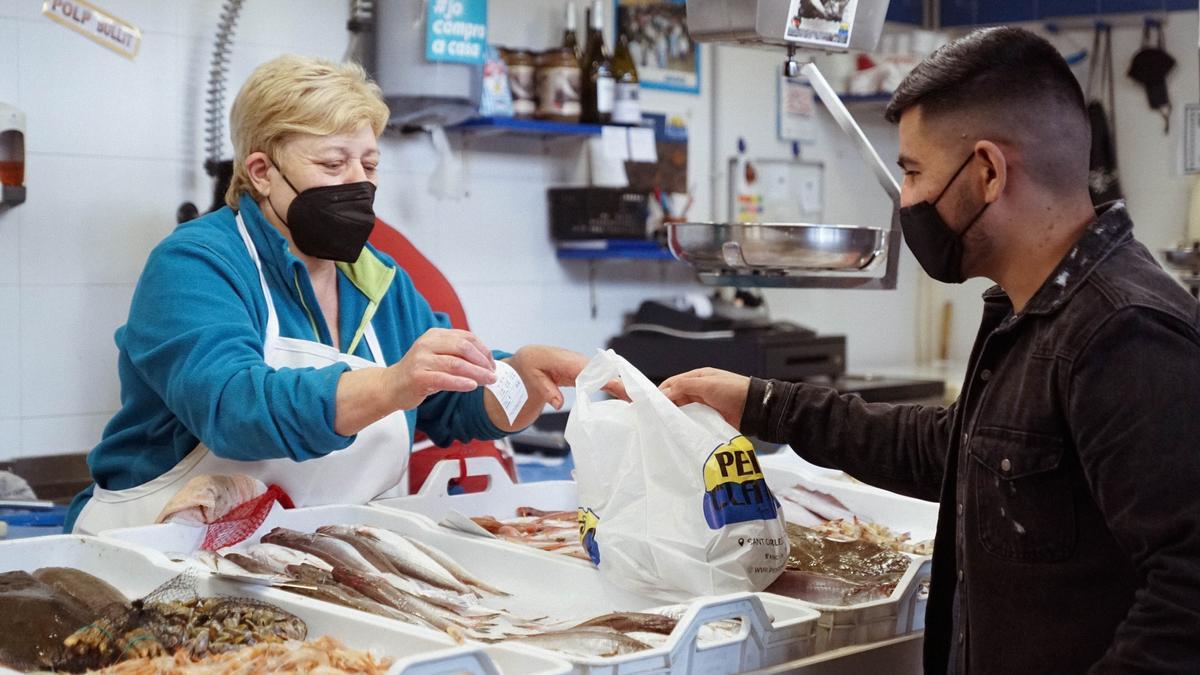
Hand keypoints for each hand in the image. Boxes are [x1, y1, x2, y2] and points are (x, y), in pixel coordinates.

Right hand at [386, 328, 496, 409]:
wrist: (390, 386)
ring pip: (456, 363)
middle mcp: (427, 343)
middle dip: (482, 361)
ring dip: (477, 373)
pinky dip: (461, 382)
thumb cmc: (420, 373)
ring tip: (490, 381)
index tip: (493, 364)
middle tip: (494, 373)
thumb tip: (487, 362)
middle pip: (463, 347)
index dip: (483, 350)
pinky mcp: (417, 377)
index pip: (466, 337)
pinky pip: (444, 379)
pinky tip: (473, 386)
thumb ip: (457, 354)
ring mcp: (421, 359)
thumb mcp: (438, 357)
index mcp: (434, 334)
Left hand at [486, 346, 627, 431]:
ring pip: (609, 376)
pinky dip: (616, 387)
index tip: (623, 390)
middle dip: (623, 385)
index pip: (594, 373)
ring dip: (624, 387)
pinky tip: (626, 397)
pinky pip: (605, 379)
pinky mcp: (587, 372)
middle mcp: (582, 363)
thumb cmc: (531, 366)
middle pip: (607, 373)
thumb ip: (546, 390)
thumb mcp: (533, 378)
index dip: (609, 381)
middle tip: (639, 399)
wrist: (532, 357)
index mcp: (570, 363)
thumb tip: (558, 404)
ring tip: (639, 401)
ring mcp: (586, 367)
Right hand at [659, 368, 750, 428]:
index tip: (652, 403)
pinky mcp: (709, 417)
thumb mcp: (707, 384)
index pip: (673, 383)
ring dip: (676, 415)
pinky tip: (680, 428)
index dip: (662, 392)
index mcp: (698, 377)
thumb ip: (684, 386)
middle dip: (667, 405)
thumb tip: (665, 392)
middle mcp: (699, 390)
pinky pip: (692, 420)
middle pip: (676, 397)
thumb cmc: (734, 390)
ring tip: (666, 423)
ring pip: (683, 409)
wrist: (754, 407)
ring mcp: (704, 404)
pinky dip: (685, 423)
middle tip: (657, 415)